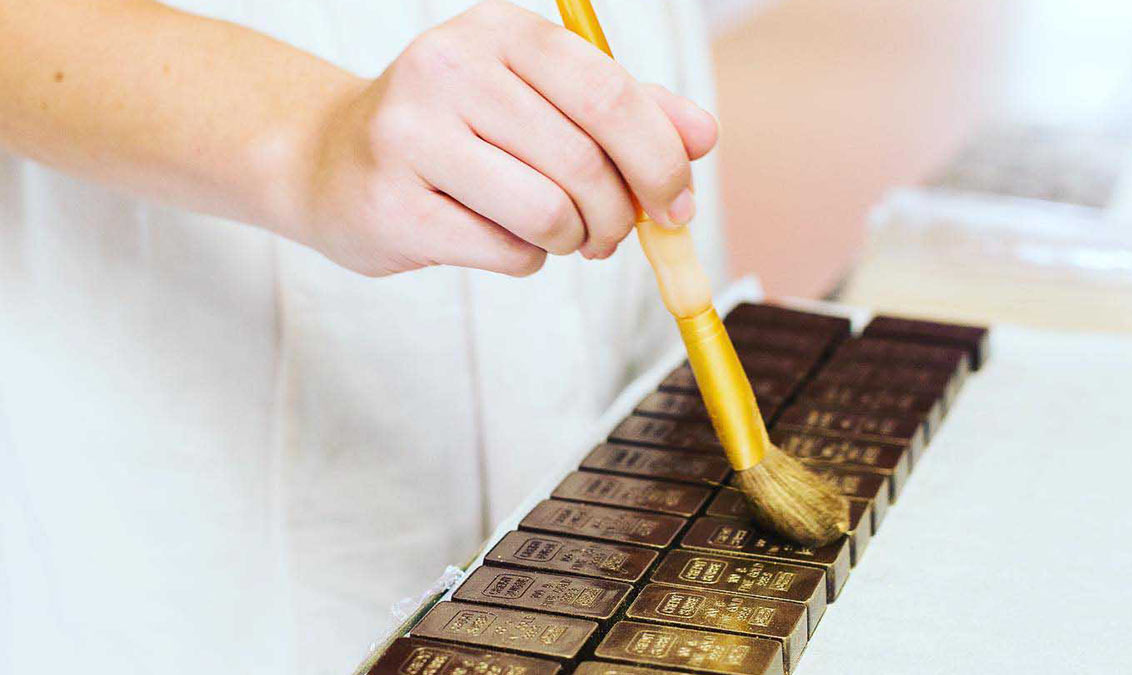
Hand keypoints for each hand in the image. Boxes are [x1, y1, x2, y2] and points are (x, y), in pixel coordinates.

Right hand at [297, 0, 717, 276]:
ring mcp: (410, 136)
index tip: (676, 204)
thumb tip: (701, 137)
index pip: (610, 93)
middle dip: (617, 217)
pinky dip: (526, 258)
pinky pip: (506, 253)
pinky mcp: (391, 205)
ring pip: (547, 215)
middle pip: (584, 163)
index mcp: (498, 31)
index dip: (659, 160)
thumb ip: (627, 111)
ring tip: (555, 233)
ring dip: (571, 240)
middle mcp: (448, 69)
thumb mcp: (541, 99)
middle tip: (610, 234)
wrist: (332, 160)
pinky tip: (501, 237)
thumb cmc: (459, 130)